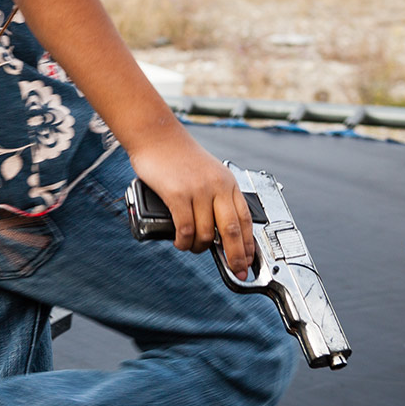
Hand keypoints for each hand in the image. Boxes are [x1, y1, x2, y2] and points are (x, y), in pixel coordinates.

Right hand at [128, 134, 254, 279]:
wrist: (155, 135)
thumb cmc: (177, 155)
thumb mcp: (208, 173)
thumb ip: (215, 197)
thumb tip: (218, 231)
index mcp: (228, 182)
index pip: (246, 219)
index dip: (248, 244)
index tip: (248, 260)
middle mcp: (217, 186)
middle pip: (232, 230)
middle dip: (235, 256)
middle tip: (236, 270)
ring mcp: (197, 190)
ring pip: (206, 233)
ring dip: (199, 247)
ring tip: (192, 247)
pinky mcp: (177, 194)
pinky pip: (185, 228)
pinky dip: (184, 242)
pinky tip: (180, 242)